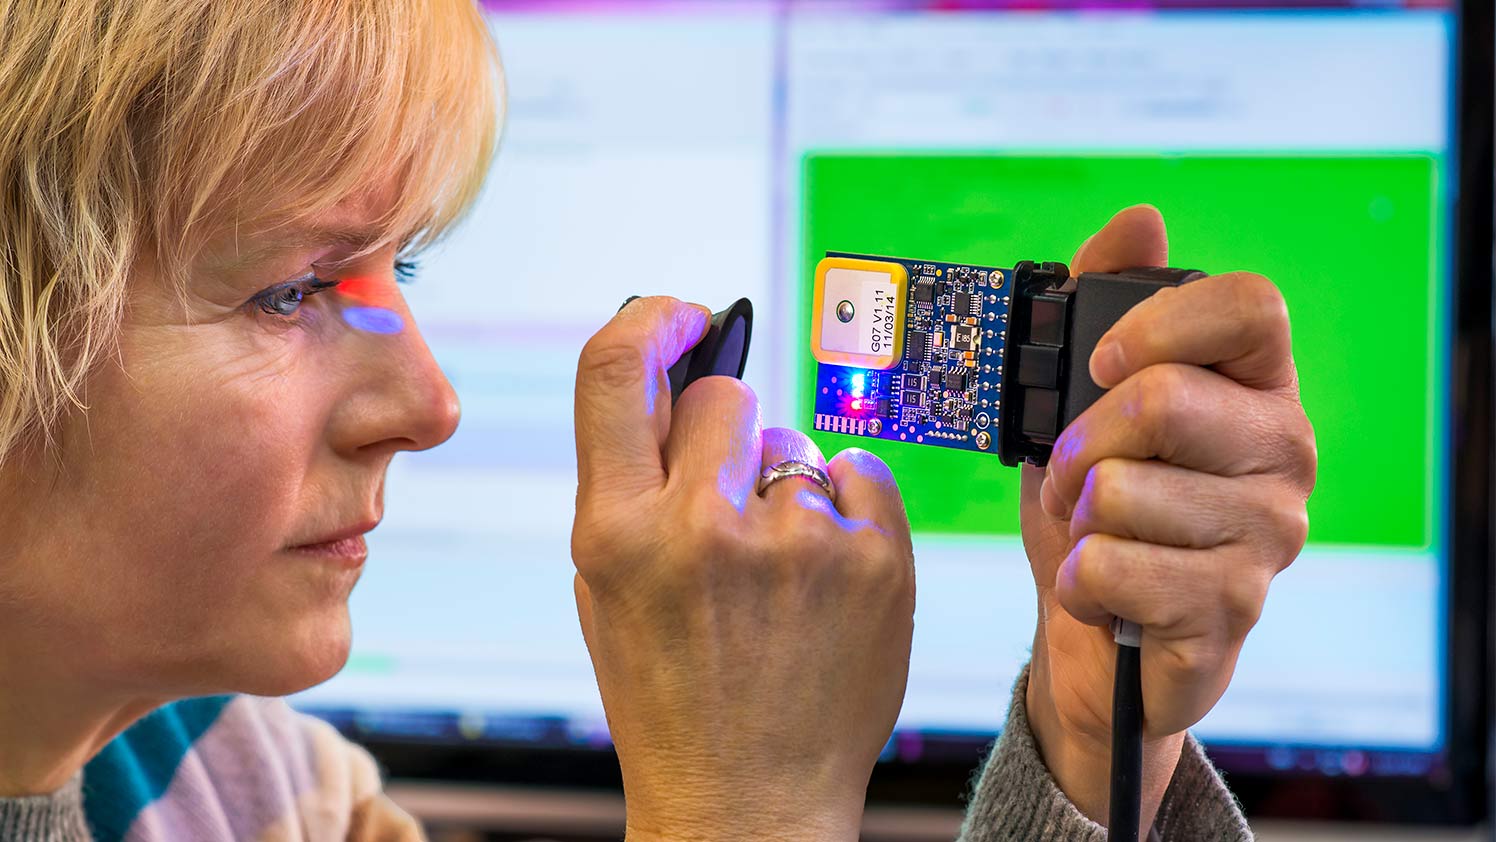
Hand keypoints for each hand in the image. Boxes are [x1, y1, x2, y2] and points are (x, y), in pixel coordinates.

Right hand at [570, 296, 915, 841]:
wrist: (749, 801)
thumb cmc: (671, 697)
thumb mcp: (606, 590)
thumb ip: (629, 483)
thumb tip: (675, 372)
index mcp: (614, 534)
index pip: (614, 367)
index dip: (651, 320)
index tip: (682, 316)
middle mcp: (700, 530)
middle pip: (729, 397)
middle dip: (729, 434)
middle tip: (731, 504)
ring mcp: (796, 544)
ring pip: (795, 449)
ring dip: (786, 493)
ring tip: (778, 579)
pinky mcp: (874, 560)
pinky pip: (860, 474)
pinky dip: (846, 511)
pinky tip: (824, 577)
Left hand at [1019, 206, 1315, 831]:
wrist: (1097, 633)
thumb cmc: (1097, 511)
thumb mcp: (1079, 405)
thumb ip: (1101, 306)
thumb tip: (1139, 221)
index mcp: (1255, 385)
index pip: (1249, 306)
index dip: (1158, 325)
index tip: (1100, 365)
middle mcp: (1282, 450)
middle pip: (1161, 400)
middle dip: (1080, 444)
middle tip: (1072, 477)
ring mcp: (1268, 532)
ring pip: (1122, 490)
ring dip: (1074, 519)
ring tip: (1094, 536)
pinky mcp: (1232, 606)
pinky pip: (1113, 567)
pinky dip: (1078, 579)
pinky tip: (1103, 590)